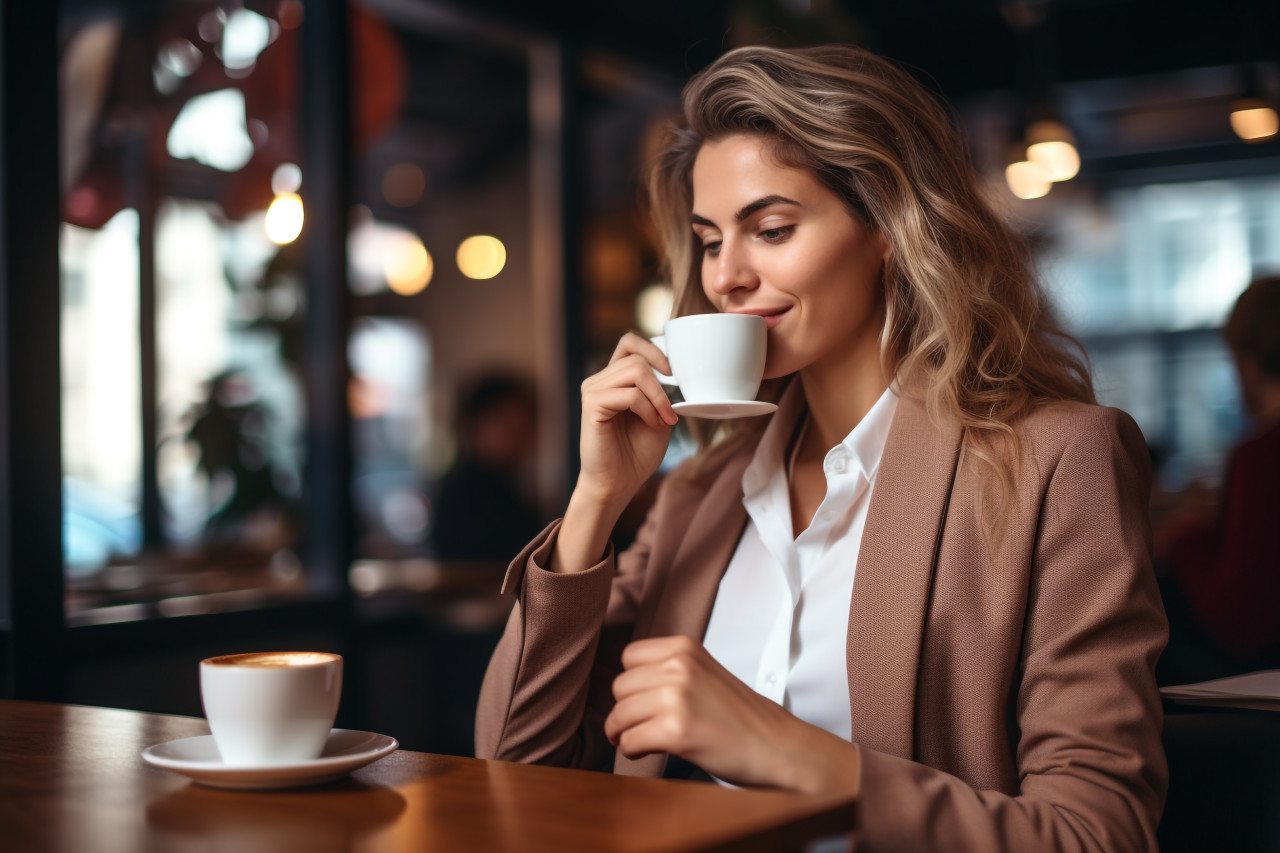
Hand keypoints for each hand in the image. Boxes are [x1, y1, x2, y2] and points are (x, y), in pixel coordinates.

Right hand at [575, 332, 677, 510]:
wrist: (618, 484)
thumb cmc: (636, 454)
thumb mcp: (658, 416)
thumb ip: (662, 392)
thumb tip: (674, 372)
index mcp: (613, 380)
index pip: (630, 342)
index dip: (654, 350)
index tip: (673, 373)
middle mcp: (599, 381)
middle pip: (637, 358)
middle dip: (662, 385)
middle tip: (670, 413)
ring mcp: (593, 391)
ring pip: (635, 371)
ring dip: (657, 397)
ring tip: (662, 420)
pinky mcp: (592, 406)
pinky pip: (629, 394)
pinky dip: (647, 408)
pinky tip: (651, 424)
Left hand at [603, 636, 860, 793]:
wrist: (776, 747)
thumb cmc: (741, 717)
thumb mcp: (705, 674)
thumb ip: (671, 670)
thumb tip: (626, 687)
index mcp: (685, 648)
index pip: (629, 657)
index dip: (633, 683)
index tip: (642, 700)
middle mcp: (678, 667)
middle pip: (620, 687)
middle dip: (626, 710)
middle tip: (642, 726)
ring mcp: (676, 697)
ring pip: (619, 715)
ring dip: (625, 733)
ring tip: (645, 740)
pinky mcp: (675, 731)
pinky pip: (629, 741)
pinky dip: (633, 751)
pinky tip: (651, 753)